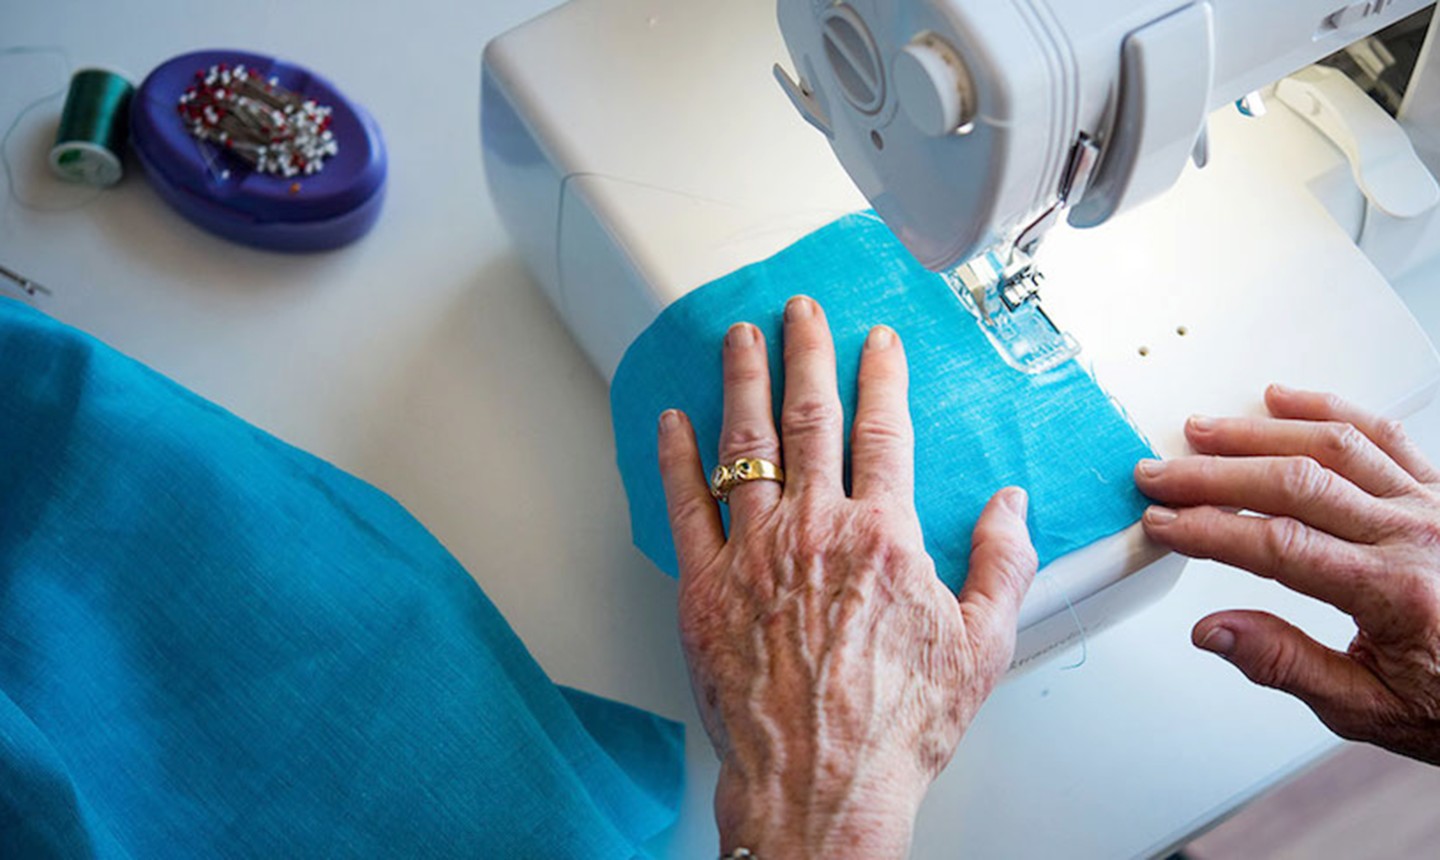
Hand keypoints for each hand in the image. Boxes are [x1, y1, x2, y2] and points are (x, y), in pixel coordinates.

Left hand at [656, 296, 1037, 857]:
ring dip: (741, 382)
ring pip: (744, 445)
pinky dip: (674, 458)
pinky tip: (671, 421)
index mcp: (883, 536)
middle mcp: (814, 530)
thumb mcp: (982, 647)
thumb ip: (1003, 564)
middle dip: (806, 352)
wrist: (821, 785)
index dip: (879, 377)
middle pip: (809, 417)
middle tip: (800, 310)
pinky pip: (683, 506)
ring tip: (738, 337)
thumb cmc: (897, 726)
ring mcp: (753, 555)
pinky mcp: (703, 589)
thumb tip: (1010, 503)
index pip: (882, 431)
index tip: (876, 342)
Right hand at [1136, 385, 1439, 763]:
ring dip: (1256, 434)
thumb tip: (1214, 632)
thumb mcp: (1369, 708)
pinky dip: (1328, 409)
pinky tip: (1283, 400)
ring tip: (1202, 432)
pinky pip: (1383, 433)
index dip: (1209, 530)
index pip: (1277, 545)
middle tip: (1160, 475)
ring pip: (1332, 446)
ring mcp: (1432, 504)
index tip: (1164, 525)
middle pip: (1294, 484)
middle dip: (1212, 476)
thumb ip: (1286, 665)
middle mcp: (1416, 536)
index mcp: (1393, 592)